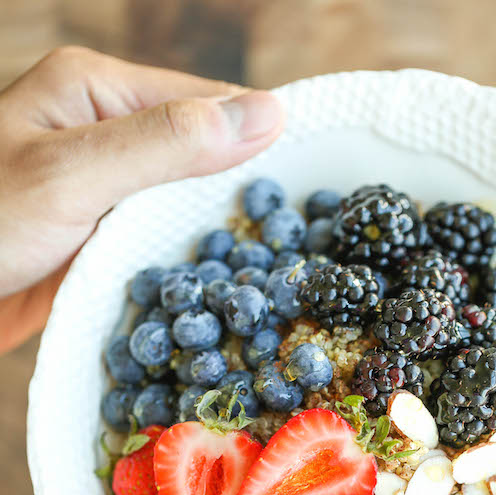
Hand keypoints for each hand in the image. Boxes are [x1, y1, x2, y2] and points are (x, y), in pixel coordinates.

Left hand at [0, 46, 283, 353]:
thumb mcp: (76, 175)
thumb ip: (168, 144)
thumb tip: (270, 114)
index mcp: (95, 89)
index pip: (206, 102)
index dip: (259, 140)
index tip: (313, 186)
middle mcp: (101, 132)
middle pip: (198, 157)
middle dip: (240, 198)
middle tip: (297, 245)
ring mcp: (98, 192)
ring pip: (180, 207)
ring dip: (212, 241)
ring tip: (269, 278)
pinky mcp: (92, 242)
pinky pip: (153, 248)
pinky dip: (180, 270)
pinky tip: (210, 296)